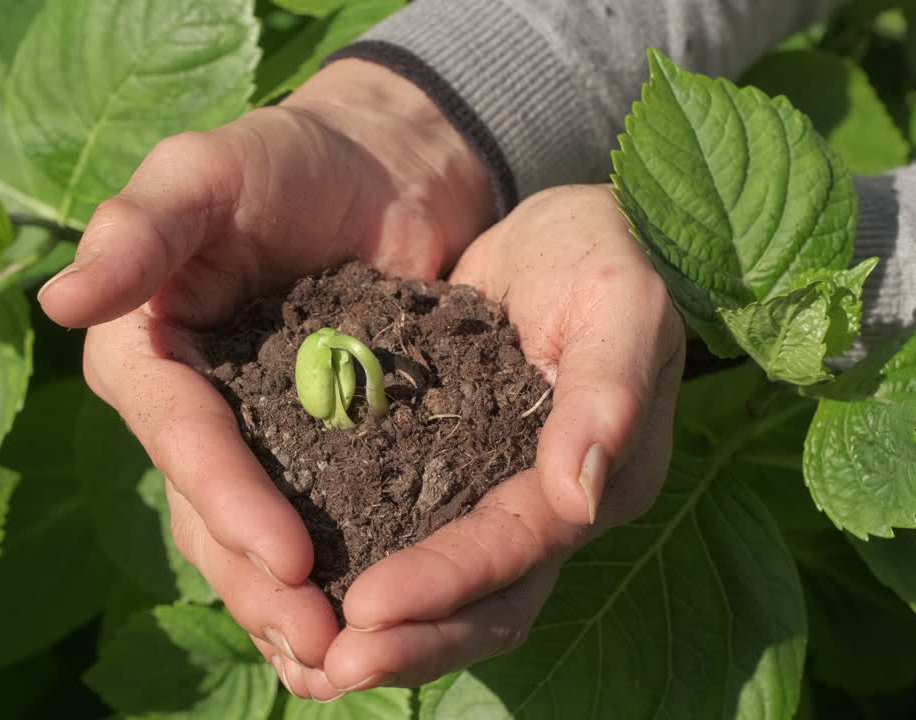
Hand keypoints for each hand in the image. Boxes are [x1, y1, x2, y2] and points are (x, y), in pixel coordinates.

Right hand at [45, 61, 494, 677]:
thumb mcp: (206, 169)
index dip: (226, 496)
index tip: (292, 556)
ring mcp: (253, 436)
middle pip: (210, 508)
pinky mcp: (316, 450)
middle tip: (323, 641)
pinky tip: (360, 634)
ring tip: (341, 660)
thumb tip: (58, 305)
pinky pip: (315, 521)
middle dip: (259, 579)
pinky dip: (332, 577)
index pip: (179, 433)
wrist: (384, 168)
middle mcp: (190, 408)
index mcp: (148, 350)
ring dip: (287, 602)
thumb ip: (139, 228)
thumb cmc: (286, 157)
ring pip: (252, 536)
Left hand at [281, 185, 686, 698]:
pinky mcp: (449, 476)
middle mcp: (547, 508)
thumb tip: (578, 497)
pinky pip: (406, 546)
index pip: (518, 546)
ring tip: (298, 658)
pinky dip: (358, 581)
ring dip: (381, 637)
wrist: (563, 233)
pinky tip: (293, 595)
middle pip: (484, 605)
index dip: (448, 583)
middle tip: (326, 668)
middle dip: (409, 643)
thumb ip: (607, 393)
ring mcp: (497, 498)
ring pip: (445, 597)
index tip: (367, 610)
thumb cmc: (604, 251)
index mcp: (598, 474)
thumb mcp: (621, 302)